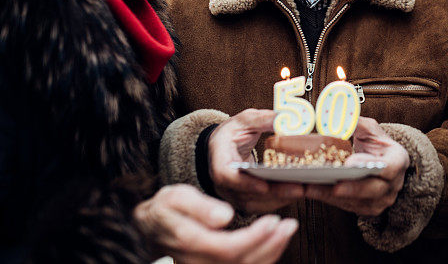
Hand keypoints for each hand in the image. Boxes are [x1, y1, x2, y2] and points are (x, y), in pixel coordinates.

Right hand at [134, 184, 296, 263]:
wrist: (151, 227)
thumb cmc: (166, 209)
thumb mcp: (176, 197)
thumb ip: (200, 207)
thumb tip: (224, 217)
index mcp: (190, 243)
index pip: (228, 249)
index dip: (254, 238)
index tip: (273, 221)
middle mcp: (197, 262)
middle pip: (241, 263)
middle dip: (270, 245)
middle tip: (289, 225)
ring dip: (270, 252)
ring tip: (287, 230)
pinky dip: (262, 257)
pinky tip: (274, 242)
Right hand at [207, 109, 304, 213]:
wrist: (222, 146)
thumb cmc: (232, 133)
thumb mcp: (245, 120)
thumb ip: (263, 119)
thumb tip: (285, 118)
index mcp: (219, 160)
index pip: (226, 176)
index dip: (245, 184)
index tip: (264, 186)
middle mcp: (223, 183)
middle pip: (246, 194)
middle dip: (274, 193)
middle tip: (299, 188)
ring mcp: (233, 194)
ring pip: (255, 204)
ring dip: (280, 199)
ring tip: (304, 190)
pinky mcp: (244, 200)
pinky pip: (261, 205)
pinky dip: (279, 201)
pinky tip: (297, 193)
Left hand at [305, 117, 409, 215]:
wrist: (379, 161)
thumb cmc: (374, 144)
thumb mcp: (369, 129)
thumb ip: (355, 123)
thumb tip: (335, 117)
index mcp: (397, 161)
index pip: (387, 167)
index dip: (368, 165)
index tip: (349, 162)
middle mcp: (393, 184)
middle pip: (372, 190)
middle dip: (350, 188)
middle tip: (330, 184)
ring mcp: (382, 199)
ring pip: (357, 201)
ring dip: (332, 196)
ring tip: (310, 187)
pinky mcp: (367, 208)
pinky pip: (348, 207)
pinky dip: (329, 199)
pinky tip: (312, 191)